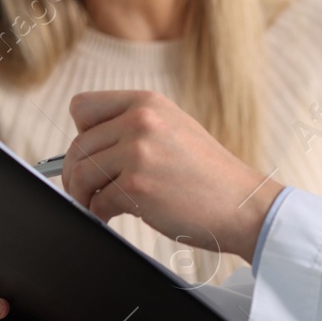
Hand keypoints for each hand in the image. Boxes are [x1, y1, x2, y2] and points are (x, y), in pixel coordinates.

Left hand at [62, 90, 283, 259]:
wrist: (244, 205)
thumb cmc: (209, 176)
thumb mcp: (175, 130)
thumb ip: (133, 128)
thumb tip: (83, 149)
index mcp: (148, 102)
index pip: (82, 106)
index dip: (81, 133)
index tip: (91, 155)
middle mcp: (141, 120)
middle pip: (76, 146)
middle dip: (77, 174)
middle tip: (88, 192)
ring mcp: (138, 152)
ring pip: (80, 175)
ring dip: (84, 197)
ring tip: (100, 206)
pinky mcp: (137, 187)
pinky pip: (96, 204)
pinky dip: (101, 215)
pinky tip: (118, 217)